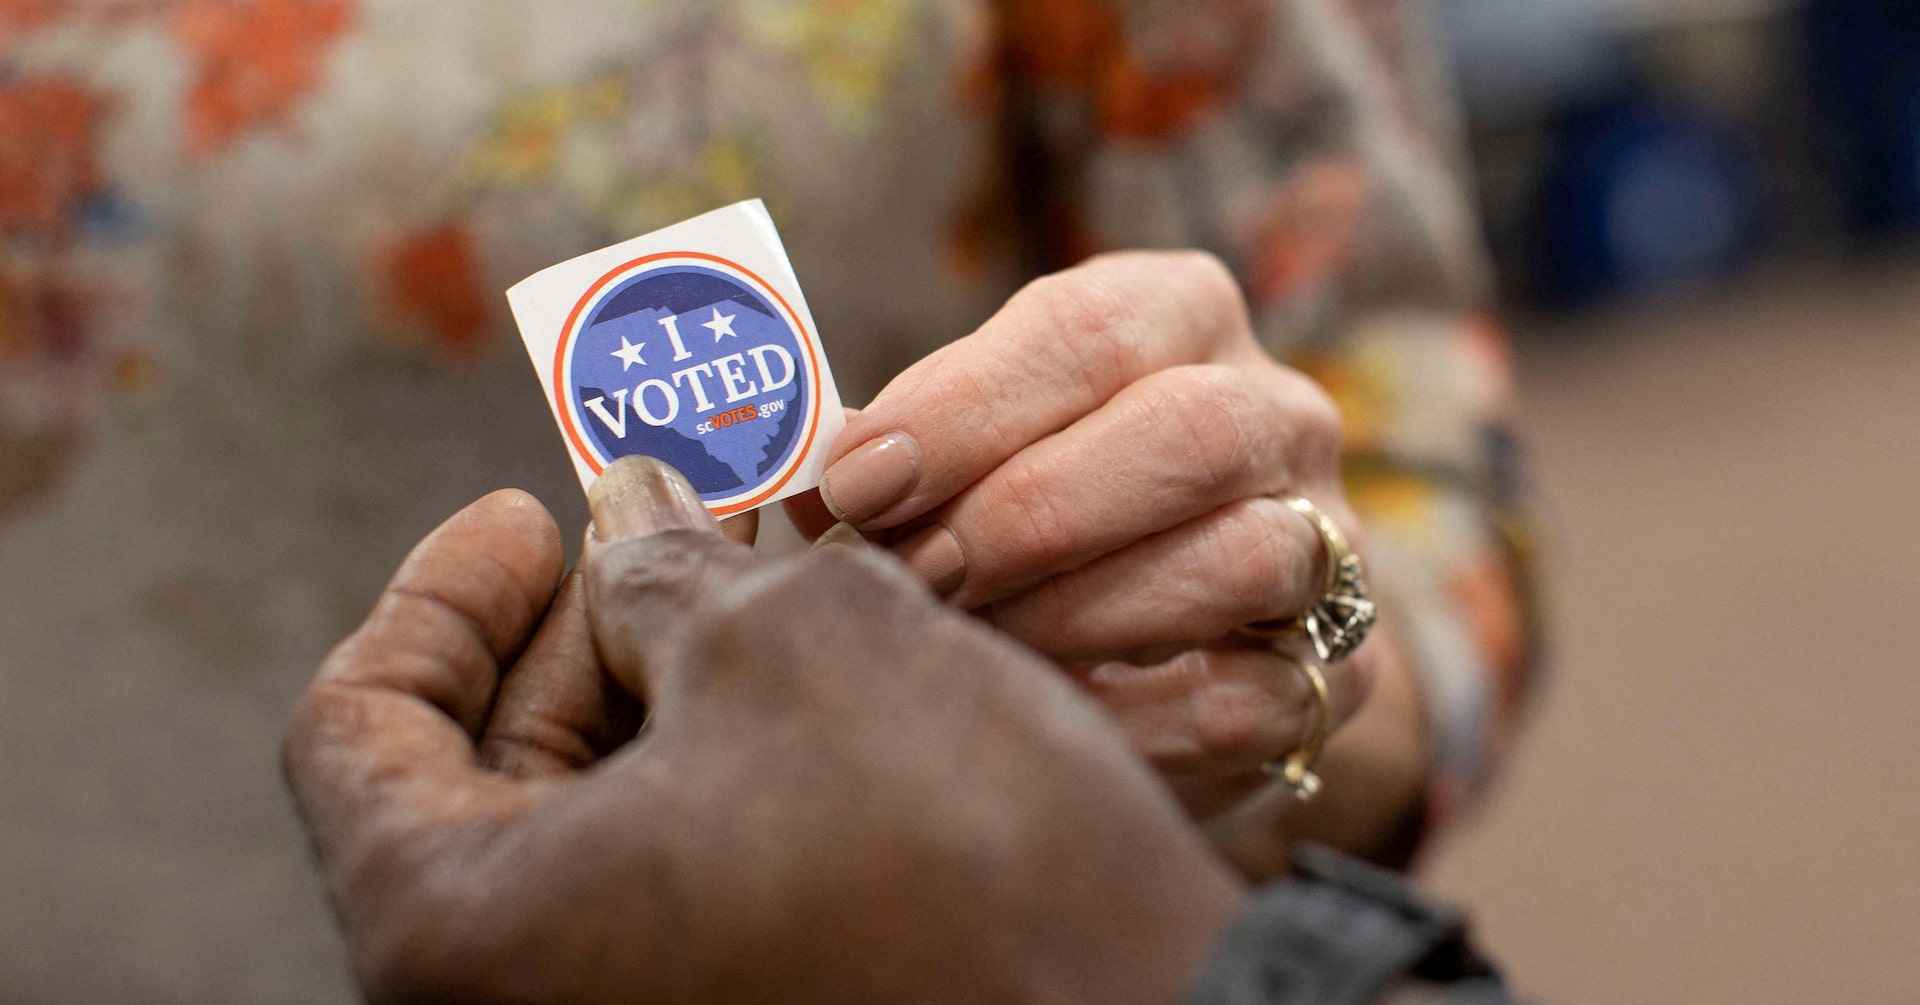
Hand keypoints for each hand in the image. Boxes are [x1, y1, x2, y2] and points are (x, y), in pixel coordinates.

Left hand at [284, 457, 1244, 1004]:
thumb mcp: (795, 642)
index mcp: (464, 931)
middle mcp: (527, 1003)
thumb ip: (668, 565)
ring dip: (670, 684)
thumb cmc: (955, 849)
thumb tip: (626, 513)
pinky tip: (813, 678)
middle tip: (683, 523)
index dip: (443, 591)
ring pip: (601, 822)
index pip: (360, 728)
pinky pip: (684, 875)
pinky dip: (725, 767)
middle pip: (486, 774)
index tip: (533, 508)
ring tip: (766, 579)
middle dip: (587, 627)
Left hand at [793, 252, 1378, 816]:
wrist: (1182, 640)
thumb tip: (789, 468)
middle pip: (1186, 431)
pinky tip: (1045, 718)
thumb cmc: (1042, 512)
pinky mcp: (1340, 673)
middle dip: (1027, 511)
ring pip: (1237, 558)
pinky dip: (1132, 717)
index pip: (1091, 325)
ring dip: (1077, 612)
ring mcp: (1326, 545)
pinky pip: (1248, 697)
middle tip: (913, 575)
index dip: (966, 404)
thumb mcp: (981, 445)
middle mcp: (1278, 414)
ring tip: (972, 646)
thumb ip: (907, 443)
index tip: (855, 482)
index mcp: (1184, 317)